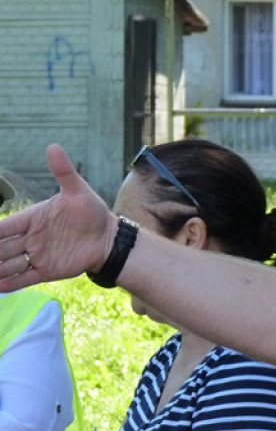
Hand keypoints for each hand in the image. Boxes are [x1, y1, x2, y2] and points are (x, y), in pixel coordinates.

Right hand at [0, 144, 115, 289]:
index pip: (2, 227)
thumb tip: (53, 147)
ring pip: (8, 264)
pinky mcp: (47, 270)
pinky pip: (24, 278)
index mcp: (32, 219)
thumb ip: (64, 172)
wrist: (110, 239)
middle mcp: (30, 238)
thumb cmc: (93, 213)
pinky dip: (10, 283)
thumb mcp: (79, 191)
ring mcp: (37, 255)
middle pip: (0, 248)